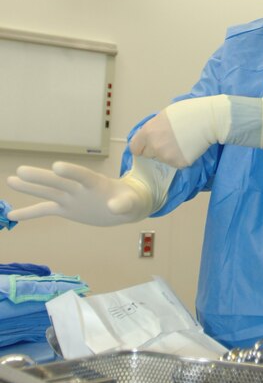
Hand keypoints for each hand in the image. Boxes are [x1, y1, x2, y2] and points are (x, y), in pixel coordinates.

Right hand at [7, 162, 152, 225]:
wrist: (123, 206)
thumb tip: (115, 207)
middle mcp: (79, 188)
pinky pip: (45, 210)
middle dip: (41, 176)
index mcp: (96, 183)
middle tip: (21, 170)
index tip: (57, 167)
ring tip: (10, 180)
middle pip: (58, 181)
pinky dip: (29, 213)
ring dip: (30, 187)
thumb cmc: (129, 200)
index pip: (82, 175)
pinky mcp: (66, 208)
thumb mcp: (131, 204)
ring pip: (48, 191)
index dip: (71, 171)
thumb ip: (123, 204)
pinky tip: (11, 216)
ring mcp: (70, 197)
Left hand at [130, 95, 230, 167]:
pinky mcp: (180, 164)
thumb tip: (149, 138)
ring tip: (181, 142)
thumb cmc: (187, 112)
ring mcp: (167, 158)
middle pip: (149, 155)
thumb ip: (153, 128)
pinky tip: (188, 148)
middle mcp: (155, 148)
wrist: (208, 120)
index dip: (142, 146)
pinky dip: (180, 158)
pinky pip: (176, 164)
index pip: (135, 148)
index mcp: (148, 133)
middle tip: (169, 141)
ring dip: (168, 154)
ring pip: (163, 160)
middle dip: (156, 150)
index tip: (148, 145)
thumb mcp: (163, 116)